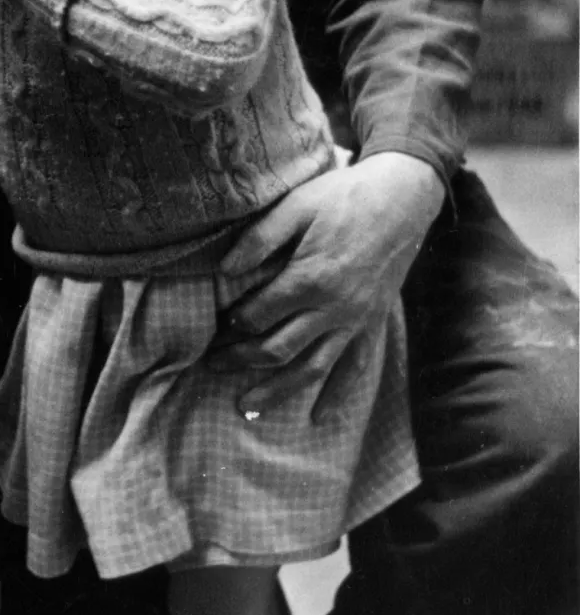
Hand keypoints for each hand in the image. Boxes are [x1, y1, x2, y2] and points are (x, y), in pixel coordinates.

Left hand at [207, 151, 444, 418]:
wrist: (402, 197)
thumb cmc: (343, 197)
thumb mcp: (296, 205)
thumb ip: (259, 239)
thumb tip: (224, 271)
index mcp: (310, 278)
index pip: (259, 315)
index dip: (232, 324)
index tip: (216, 325)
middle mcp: (333, 308)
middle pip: (279, 348)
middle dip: (242, 360)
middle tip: (213, 365)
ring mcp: (356, 320)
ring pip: (312, 368)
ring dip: (277, 391)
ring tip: (246, 409)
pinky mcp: (373, 322)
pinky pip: (357, 366)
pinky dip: (338, 395)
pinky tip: (319, 417)